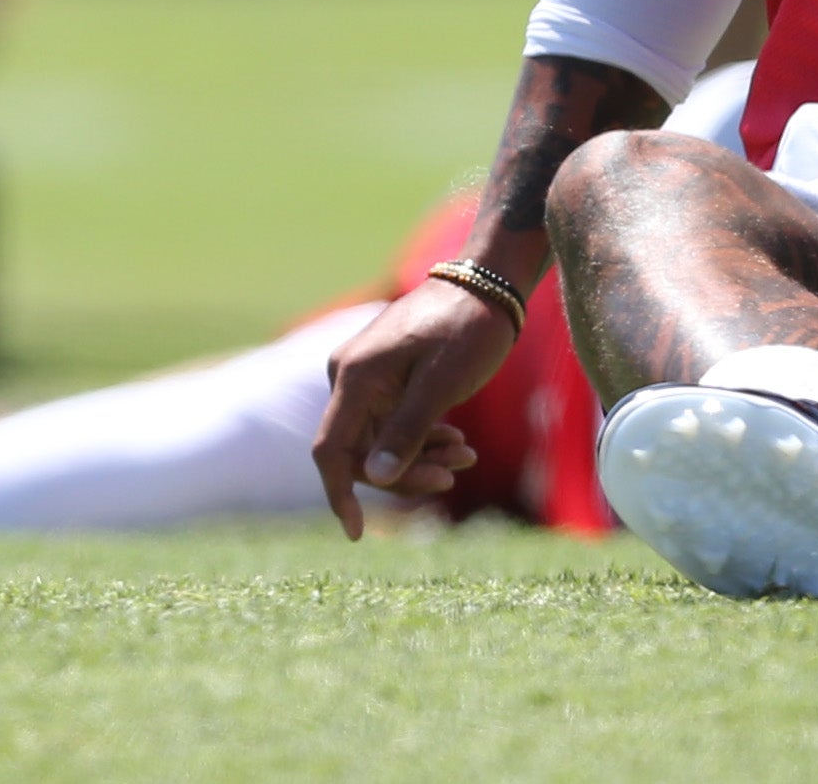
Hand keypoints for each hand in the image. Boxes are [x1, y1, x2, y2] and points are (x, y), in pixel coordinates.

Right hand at [309, 280, 508, 538]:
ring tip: (466, 458)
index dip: (339, 495)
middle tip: (455, 476)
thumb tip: (376, 479)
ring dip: (419, 458)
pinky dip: (422, 439)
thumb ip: (406, 431)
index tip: (357, 534)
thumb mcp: (441, 384)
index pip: (330, 450)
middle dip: (405, 473)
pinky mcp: (384, 379)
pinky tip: (457, 445)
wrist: (487, 284)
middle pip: (361, 451)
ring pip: (380, 441)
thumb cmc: (467, 329)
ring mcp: (365, 377)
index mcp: (354, 375)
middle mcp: (349, 376)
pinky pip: (392, 424)